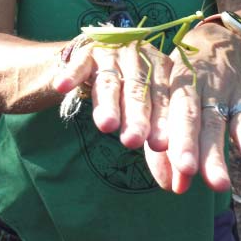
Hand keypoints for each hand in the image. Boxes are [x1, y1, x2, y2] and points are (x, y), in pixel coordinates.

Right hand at [53, 40, 171, 149]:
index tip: (166, 151)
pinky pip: (79, 64)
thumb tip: (178, 188)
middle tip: (135, 141)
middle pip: (141, 91)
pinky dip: (72, 74)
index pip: (171, 101)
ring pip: (111, 81)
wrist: (95, 64)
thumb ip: (164, 152)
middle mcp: (143, 59)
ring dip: (108, 103)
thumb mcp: (150, 121)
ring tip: (107, 125)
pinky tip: (62, 86)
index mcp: (166, 72)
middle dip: (138, 117)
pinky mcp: (87, 52)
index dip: (169, 126)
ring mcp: (115, 53)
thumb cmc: (132, 99)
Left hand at [144, 23, 240, 193]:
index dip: (183, 139)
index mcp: (184, 82)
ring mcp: (239, 93)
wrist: (213, 39)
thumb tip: (168, 186)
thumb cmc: (179, 76)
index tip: (183, 168)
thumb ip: (162, 141)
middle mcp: (213, 87)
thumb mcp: (164, 95)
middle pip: (214, 122)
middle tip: (217, 184)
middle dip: (215, 153)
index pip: (183, 112)